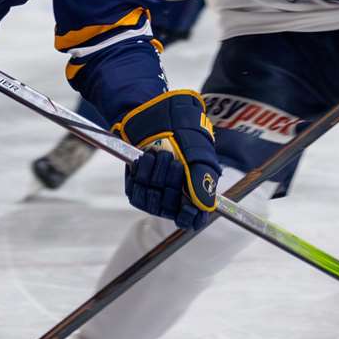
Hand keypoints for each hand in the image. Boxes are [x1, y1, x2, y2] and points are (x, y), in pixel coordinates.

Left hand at [115, 90, 220, 229]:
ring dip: (156, 175)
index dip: (189, 217)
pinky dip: (142, 173)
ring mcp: (154, 195)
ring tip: (161, 155)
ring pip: (152, 201)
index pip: (193, 220)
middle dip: (172, 183)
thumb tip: (203, 207)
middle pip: (170, 209)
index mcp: (195, 196)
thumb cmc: (186, 138)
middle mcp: (174, 199)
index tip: (186, 208)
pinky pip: (136, 192)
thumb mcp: (201, 158)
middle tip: (175, 162)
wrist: (161, 119)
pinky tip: (147, 158)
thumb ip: (203, 184)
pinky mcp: (136, 188)